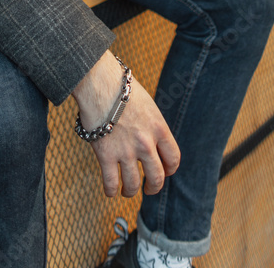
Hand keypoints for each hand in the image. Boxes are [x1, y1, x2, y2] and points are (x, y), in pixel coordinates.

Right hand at [72, 51, 179, 197]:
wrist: (99, 82)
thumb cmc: (121, 89)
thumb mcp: (147, 105)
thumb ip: (152, 126)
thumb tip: (152, 141)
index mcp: (159, 128)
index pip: (173, 159)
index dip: (170, 170)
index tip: (164, 172)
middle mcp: (146, 143)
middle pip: (157, 177)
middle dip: (153, 187)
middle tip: (148, 188)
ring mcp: (126, 151)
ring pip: (134, 185)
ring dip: (130, 192)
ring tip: (126, 191)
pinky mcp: (106, 155)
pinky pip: (111, 183)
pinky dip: (111, 191)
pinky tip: (110, 190)